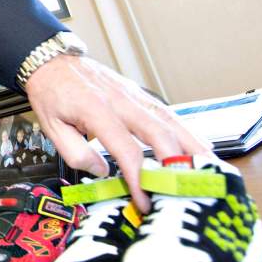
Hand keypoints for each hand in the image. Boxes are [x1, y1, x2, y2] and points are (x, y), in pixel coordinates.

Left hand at [25, 54, 210, 212]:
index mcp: (96, 111)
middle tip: (188, 189)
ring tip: (210, 169)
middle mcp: (121, 101)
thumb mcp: (51, 127)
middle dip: (176, 163)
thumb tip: (102, 171)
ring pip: (170, 120)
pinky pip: (167, 112)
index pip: (126, 150)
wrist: (52, 61)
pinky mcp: (138, 94)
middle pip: (158, 133)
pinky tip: (200, 146)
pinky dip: (186, 130)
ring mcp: (133, 95)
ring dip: (191, 146)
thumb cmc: (52, 94)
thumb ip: (75, 152)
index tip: (145, 200)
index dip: (139, 178)